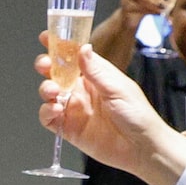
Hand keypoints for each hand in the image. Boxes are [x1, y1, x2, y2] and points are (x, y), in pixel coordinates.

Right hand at [37, 44, 185, 184]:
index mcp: (95, 75)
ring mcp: (74, 109)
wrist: (141, 147)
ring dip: (46, 88)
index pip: (73, 56)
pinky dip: (47, 111)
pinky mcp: (68, 128)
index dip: (59, 46)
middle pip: (56, 73)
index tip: (47, 37)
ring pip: (49, 93)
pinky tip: (56, 109)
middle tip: (45, 65)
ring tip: (53, 91)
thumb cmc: (137, 114)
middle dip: (46, 66)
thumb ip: (96, 70)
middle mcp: (81, 90)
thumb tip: (82, 48)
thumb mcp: (118, 88)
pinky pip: (48, 118)